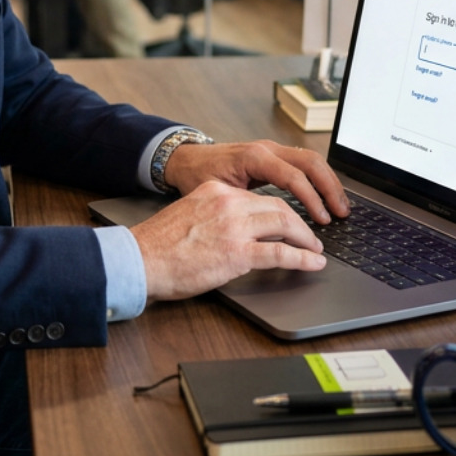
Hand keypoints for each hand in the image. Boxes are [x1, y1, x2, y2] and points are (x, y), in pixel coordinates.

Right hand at [130, 180, 326, 301]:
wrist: (140, 260)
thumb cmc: (158, 245)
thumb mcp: (189, 215)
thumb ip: (214, 215)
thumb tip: (235, 231)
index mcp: (216, 191)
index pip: (259, 197)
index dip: (281, 211)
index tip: (290, 221)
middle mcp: (228, 202)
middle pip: (279, 206)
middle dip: (300, 222)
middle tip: (310, 236)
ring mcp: (234, 227)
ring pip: (285, 224)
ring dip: (306, 239)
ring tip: (315, 250)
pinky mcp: (237, 253)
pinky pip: (281, 253)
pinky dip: (303, 258)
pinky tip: (313, 264)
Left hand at [163, 139, 349, 224]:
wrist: (185, 159)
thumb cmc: (197, 176)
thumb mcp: (216, 193)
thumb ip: (240, 206)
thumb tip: (264, 229)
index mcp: (254, 157)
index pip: (293, 176)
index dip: (311, 200)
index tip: (322, 220)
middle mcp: (266, 149)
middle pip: (311, 162)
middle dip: (329, 188)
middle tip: (342, 213)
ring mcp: (271, 150)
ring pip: (311, 160)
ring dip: (328, 183)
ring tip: (340, 207)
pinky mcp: (273, 156)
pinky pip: (303, 163)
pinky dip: (318, 180)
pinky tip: (325, 197)